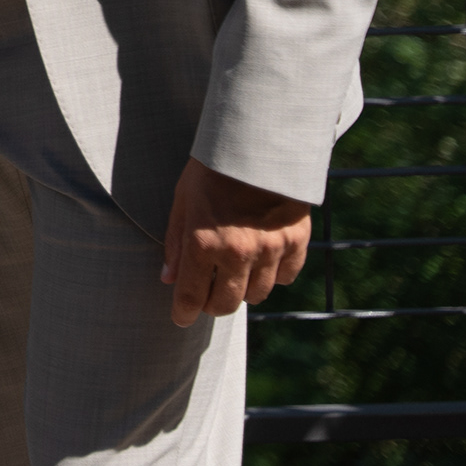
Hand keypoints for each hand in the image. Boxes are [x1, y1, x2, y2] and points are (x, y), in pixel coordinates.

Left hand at [163, 157, 309, 325]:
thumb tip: (169, 280)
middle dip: (214, 305)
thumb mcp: (182, 202)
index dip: (184, 312)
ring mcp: (270, 249)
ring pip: (257, 294)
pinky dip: (274, 275)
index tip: (181, 319)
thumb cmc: (212, 171)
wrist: (258, 146)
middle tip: (208, 297)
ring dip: (244, 290)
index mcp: (204, 243)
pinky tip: (263, 262)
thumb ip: (175, 243)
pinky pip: (285, 277)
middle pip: (227, 303)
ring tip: (235, 274)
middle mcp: (238, 252)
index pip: (192, 294)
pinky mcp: (296, 243)